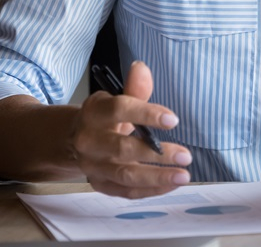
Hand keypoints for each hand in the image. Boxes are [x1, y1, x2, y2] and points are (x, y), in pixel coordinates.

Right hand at [68, 62, 192, 197]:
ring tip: (183, 176)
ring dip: (157, 177)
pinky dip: (150, 190)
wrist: (75, 140)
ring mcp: (92, 166)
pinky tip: (171, 184)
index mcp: (94, 113)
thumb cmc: (105, 117)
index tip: (173, 120)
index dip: (146, 114)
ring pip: (125, 175)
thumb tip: (142, 68)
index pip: (119, 111)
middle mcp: (89, 142)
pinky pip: (125, 191)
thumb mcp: (116, 98)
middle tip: (186, 156)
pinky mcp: (99, 184)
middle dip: (156, 154)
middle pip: (122, 149)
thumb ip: (134, 88)